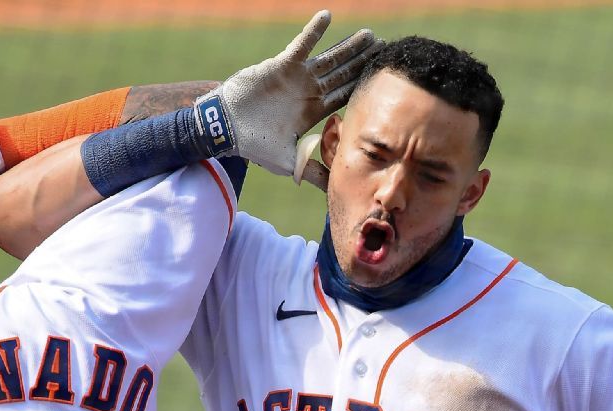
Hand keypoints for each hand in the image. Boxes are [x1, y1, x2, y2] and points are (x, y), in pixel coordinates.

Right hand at [195, 10, 380, 189]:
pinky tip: (327, 16)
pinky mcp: (283, 64)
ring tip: (369, 35)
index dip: (363, 87)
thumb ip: (309, 171)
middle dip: (363, 62)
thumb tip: (332, 190)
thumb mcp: (286, 162)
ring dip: (348, 47)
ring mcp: (298, 77)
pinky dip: (313, 31)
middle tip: (385, 49)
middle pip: (344, 74)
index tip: (383, 79)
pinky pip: (301, 44)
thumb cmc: (254, 144)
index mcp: (314, 112)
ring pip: (329, 58)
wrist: (227, 126)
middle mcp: (310, 91)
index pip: (345, 97)